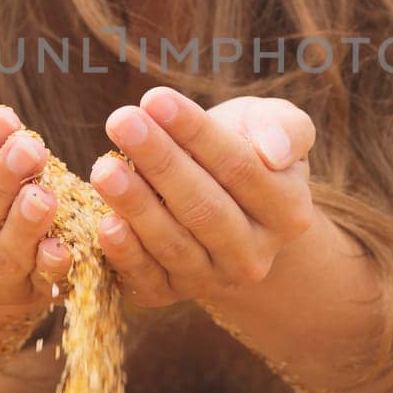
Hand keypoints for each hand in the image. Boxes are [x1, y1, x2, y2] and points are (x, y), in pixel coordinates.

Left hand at [88, 87, 318, 306]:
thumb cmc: (248, 148)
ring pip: (174, 244)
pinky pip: (146, 277)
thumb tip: (273, 153)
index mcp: (288, 212)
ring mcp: (212, 280)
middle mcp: (254, 256)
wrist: (225, 203)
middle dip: (160, 163)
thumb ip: (286, 129)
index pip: (241, 169)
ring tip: (105, 167)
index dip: (197, 134)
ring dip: (136, 204)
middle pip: (205, 209)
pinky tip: (104, 222)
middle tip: (122, 122)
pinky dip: (124, 252)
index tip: (156, 98)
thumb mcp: (276, 126)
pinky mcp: (169, 293)